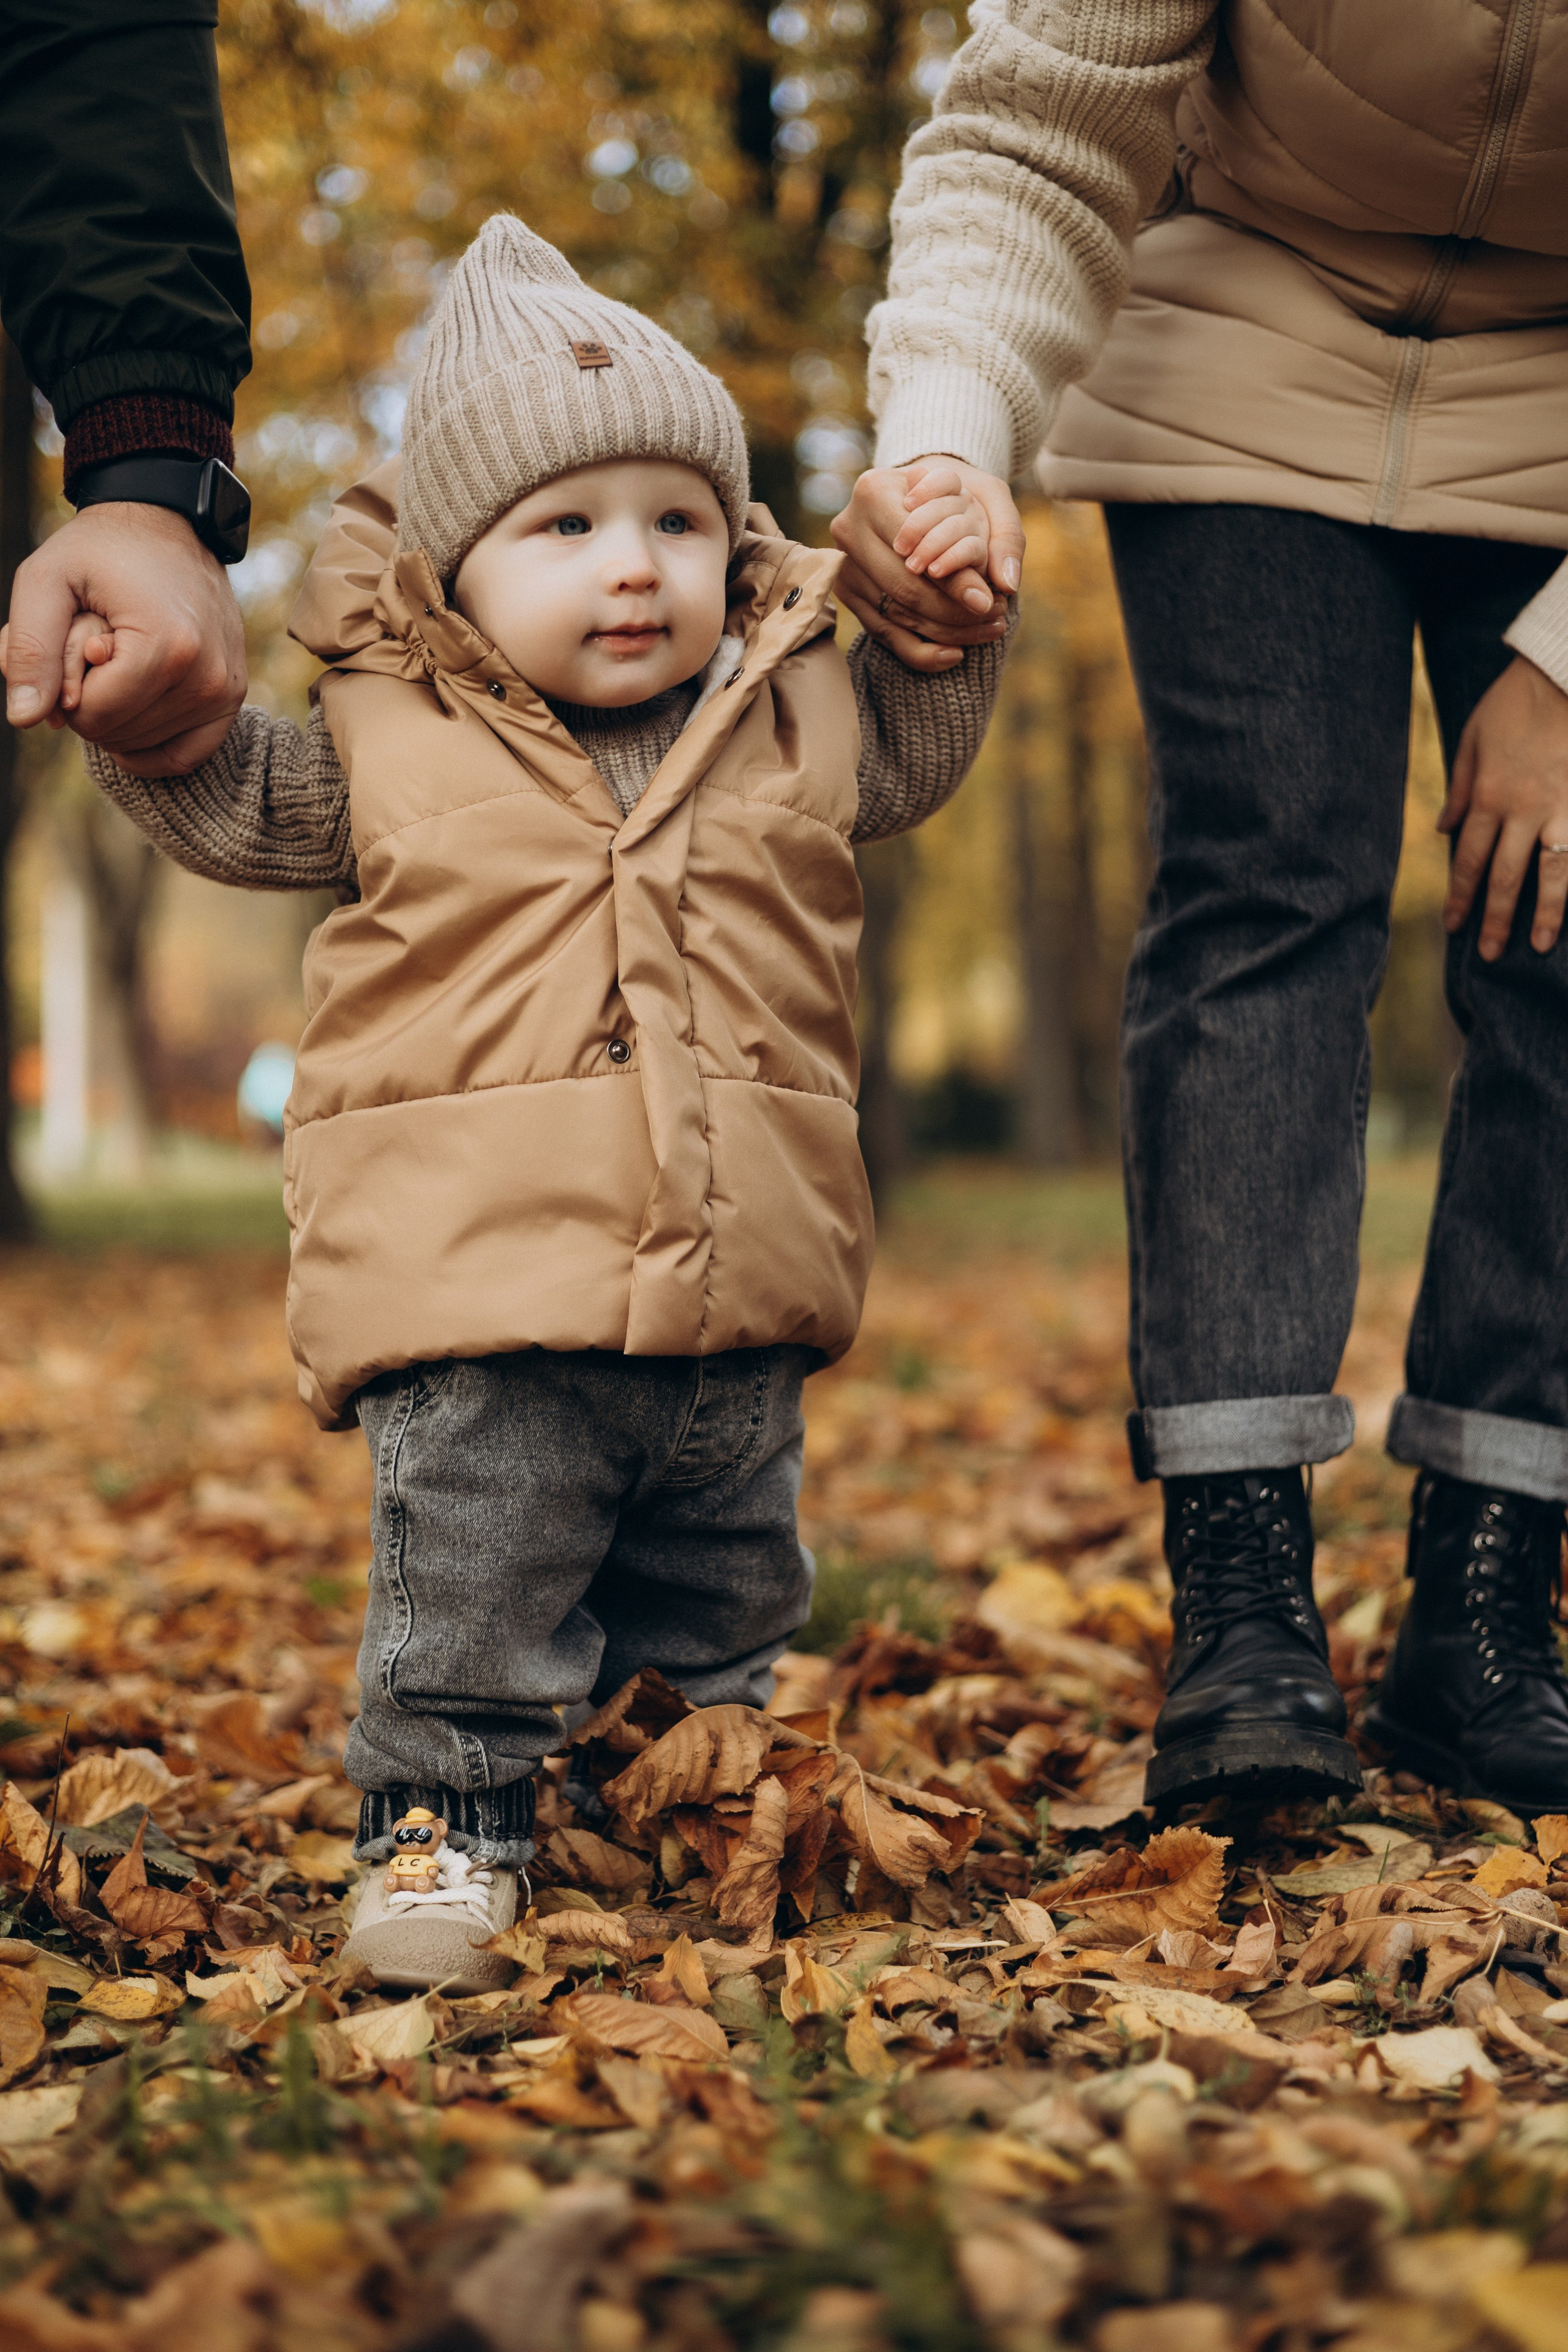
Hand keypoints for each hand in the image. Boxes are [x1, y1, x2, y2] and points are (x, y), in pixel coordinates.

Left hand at [2, 503, 244, 773]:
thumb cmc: (100, 549)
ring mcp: (225, 689)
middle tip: (94, 651)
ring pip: (144, 746)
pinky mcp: (232, 696)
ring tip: (118, 662)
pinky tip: (127, 720)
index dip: (65, 690)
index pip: (93, 716)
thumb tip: (24, 719)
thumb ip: (29, 649)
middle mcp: (206, 676)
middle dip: (90, 702)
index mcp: (165, 647)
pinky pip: (186, 755)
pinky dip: (150, 749)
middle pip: (118, 734)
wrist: (167, 521)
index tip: (73, 646)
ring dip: (117, 714)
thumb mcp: (45, 580)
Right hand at [831, 459, 1022, 672]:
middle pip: (904, 586)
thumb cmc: (957, 495)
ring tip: (987, 631)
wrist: (918, 497)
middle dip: (953, 611)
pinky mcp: (846, 593)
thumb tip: (1008, 583)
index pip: (917, 547)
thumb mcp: (987, 496)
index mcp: (875, 491)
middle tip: (993, 618)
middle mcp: (850, 527)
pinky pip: (884, 634)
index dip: (954, 579)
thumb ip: (1005, 535)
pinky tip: (954, 654)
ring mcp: (844, 564)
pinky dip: (921, 652)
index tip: (988, 600)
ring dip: (946, 632)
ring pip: (897, 614)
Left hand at [1441, 654, 1567, 959]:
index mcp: (1488, 795)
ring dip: (1546, 913)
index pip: (1469, 859)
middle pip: (1505, 876)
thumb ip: (1459, 786)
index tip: (1455, 925)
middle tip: (1490, 955)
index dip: (1461, 896)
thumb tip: (1444, 828)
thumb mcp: (1473, 736)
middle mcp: (1523, 810)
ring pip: (1552, 873)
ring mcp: (1561, 808)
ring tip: (1541, 945)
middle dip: (1496, 919)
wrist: (1564, 671)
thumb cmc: (1517, 699)